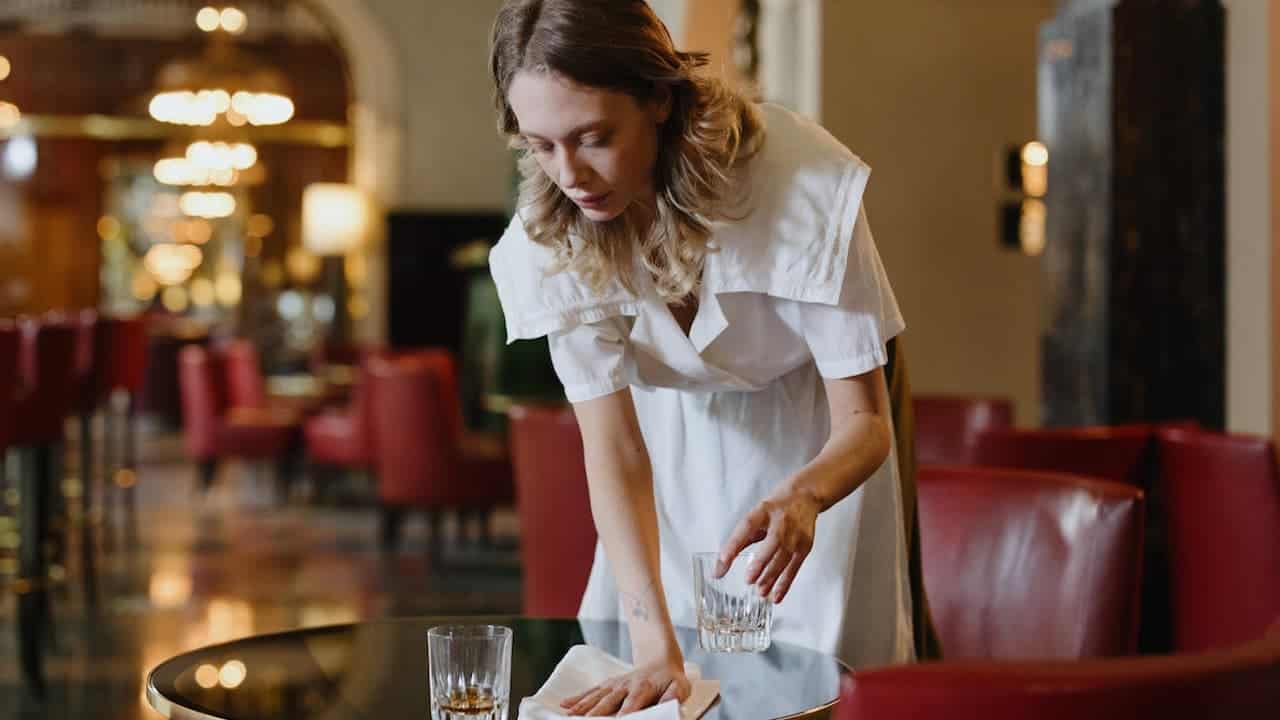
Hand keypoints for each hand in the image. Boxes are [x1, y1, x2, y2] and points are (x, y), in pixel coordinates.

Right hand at [560, 656, 690, 715]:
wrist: (660, 660)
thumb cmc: (671, 679)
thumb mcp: (681, 686)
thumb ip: (674, 695)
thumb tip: (670, 704)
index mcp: (643, 688)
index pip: (631, 704)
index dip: (623, 714)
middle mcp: (625, 686)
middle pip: (608, 701)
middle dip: (595, 713)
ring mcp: (614, 685)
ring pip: (595, 696)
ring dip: (582, 706)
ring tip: (568, 716)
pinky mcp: (607, 685)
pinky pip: (590, 691)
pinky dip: (577, 698)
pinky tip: (564, 705)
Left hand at [717, 488, 820, 602]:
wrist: (806, 495)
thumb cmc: (777, 506)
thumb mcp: (757, 514)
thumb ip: (742, 536)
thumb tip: (722, 562)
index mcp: (763, 511)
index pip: (747, 526)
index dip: (734, 544)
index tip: (723, 560)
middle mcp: (781, 522)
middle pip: (772, 543)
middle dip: (761, 562)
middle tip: (749, 580)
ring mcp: (796, 534)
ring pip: (784, 558)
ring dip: (772, 577)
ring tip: (760, 592)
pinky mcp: (805, 546)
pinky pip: (794, 567)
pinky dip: (785, 583)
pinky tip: (776, 595)